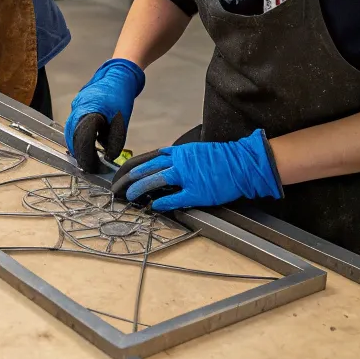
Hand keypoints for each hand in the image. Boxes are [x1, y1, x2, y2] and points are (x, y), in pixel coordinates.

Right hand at [64, 58, 145, 172]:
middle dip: (78, 152)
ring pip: (71, 129)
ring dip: (77, 143)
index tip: (91, 167)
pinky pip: (74, 122)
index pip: (81, 139)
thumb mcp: (121, 120)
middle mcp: (78, 108)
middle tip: (86, 165)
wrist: (119, 73)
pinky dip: (78, 134)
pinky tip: (87, 142)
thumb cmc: (120, 95)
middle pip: (71, 135)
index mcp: (88, 111)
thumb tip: (109, 156)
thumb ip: (114, 140)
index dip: (85, 155)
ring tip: (86, 157)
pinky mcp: (78, 104)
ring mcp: (76, 104)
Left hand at [110, 130, 282, 211]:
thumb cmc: (219, 158)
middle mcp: (178, 161)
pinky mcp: (196, 191)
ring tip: (129, 197)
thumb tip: (160, 168)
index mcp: (177, 152)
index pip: (146, 158)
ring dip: (139, 189)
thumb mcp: (194, 151)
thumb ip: (176, 158)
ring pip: (155, 180)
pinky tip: (153, 206)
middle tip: (118, 189)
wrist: (241, 163)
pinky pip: (174, 198)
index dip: (131, 168)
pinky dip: (162, 202)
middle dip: (129, 179)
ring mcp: (187, 176)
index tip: (120, 175)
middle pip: (146, 168)